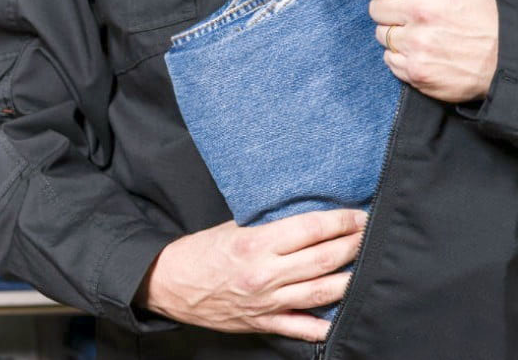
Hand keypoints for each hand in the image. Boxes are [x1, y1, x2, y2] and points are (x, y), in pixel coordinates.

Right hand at [134, 209, 366, 341]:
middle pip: (323, 259)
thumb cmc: (202, 251)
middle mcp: (265, 274)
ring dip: (350, 278)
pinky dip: (324, 323)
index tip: (359, 215)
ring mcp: (267, 302)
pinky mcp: (264, 322)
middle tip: (369, 234)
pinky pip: (301, 327)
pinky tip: (344, 313)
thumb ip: (270, 225)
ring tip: (367, 265)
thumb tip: (307, 217)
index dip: (341, 221)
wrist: (171, 284)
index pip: (311, 229)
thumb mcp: (233, 227)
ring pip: (321, 292)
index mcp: (256, 244)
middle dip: (354, 245)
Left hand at [361, 0, 498, 102]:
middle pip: (373, 7)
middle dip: (389, 9)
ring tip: (421, 34)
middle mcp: (419, 11)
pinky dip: (400, 56)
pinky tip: (421, 52)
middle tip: (411, 14)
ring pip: (380, 34)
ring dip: (395, 34)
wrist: (500, 59)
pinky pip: (388, 58)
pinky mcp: (412, 68)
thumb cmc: (481, 16)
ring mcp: (414, 43)